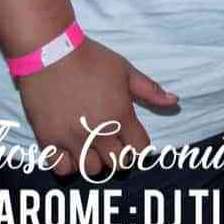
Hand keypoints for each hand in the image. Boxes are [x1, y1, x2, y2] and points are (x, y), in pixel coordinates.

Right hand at [16, 38, 177, 177]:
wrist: (50, 53)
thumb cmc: (91, 60)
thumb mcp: (126, 70)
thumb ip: (150, 90)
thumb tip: (174, 101)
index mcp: (121, 116)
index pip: (140, 149)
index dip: (139, 145)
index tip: (132, 137)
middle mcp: (98, 132)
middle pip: (118, 163)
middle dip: (120, 155)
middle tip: (113, 142)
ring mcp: (72, 138)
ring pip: (91, 169)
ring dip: (95, 160)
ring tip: (92, 145)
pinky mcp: (48, 139)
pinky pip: (62, 168)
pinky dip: (69, 163)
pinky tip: (71, 150)